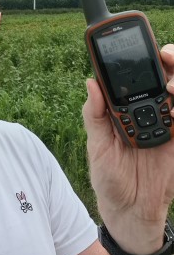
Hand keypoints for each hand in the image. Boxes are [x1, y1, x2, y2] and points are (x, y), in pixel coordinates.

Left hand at [82, 44, 173, 253]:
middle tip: (165, 56)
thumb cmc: (109, 178)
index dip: (136, 56)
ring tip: (173, 86)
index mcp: (124, 109)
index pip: (132, 75)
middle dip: (169, 59)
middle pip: (164, 76)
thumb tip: (90, 83)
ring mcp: (167, 123)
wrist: (131, 211)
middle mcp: (147, 111)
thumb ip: (94, 115)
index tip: (134, 42)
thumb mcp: (96, 146)